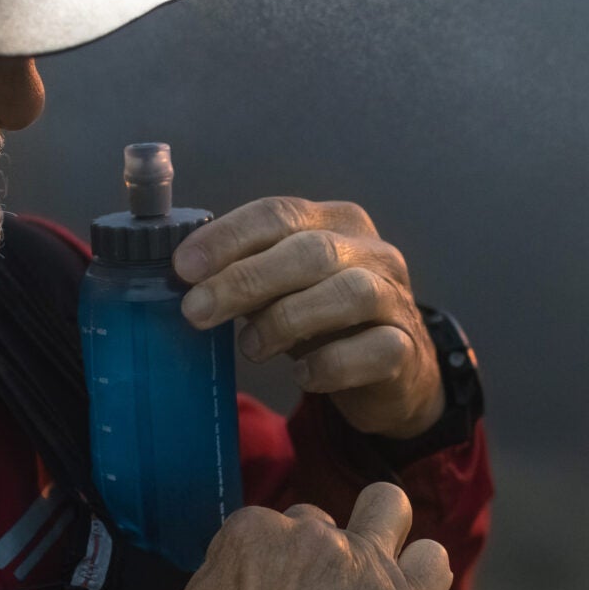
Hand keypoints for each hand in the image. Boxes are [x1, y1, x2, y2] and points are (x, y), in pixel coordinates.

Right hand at [137, 484, 455, 589]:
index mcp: (251, 532)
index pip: (266, 530)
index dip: (264, 571)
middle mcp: (311, 534)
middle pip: (321, 524)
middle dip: (316, 560)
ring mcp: (364, 564)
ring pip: (389, 508)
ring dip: (382, 532)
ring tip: (373, 580)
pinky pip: (434, 560)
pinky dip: (422, 576)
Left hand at [174, 198, 443, 439]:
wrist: (394, 370)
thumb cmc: (324, 319)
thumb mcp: (284, 287)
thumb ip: (244, 274)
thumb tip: (184, 280)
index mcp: (335, 223)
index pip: (279, 214)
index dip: (228, 237)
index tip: (183, 267)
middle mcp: (372, 252)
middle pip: (310, 251)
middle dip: (245, 279)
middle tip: (195, 310)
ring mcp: (395, 299)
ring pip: (349, 294)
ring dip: (287, 318)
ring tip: (249, 347)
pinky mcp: (405, 349)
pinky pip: (374, 350)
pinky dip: (332, 363)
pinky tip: (301, 375)